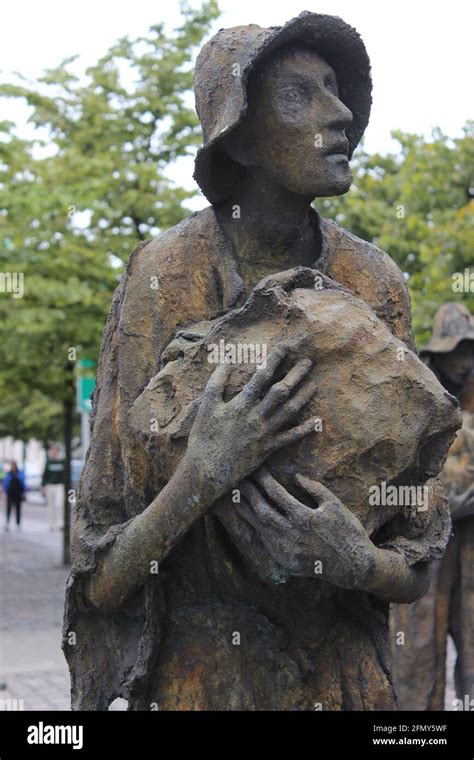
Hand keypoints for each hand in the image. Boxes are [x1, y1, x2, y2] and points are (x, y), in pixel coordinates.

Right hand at [182, 345, 317, 501]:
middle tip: (308, 361)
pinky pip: (289, 438)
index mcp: (241, 404)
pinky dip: (304, 430)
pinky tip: (317, 421)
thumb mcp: (206, 407)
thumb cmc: (203, 438)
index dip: (275, 359)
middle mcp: (256, 417)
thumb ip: (216, 382)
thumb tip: (226, 360)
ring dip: (303, 397)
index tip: (286, 346)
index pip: (261, 376)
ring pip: (289, 411)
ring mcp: (264, 433)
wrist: (206, 471)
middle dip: (295, 374)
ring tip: (314, 385)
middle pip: (281, 391)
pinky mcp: (267, 448)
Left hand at [235, 467, 376, 589]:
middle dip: (249, 493)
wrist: (352, 566)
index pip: (277, 494)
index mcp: (304, 518)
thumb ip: (315, 489)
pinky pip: (265, 541)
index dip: (264, 480)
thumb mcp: (335, 505)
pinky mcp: (285, 560)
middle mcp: (292, 535)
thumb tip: (296, 476)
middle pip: (262, 510)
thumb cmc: (347, 531)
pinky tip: (249, 517)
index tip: (257, 470)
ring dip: (246, 510)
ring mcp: (286, 549)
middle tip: (239, 480)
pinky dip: (255, 527)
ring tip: (236, 497)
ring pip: (259, 527)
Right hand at [450, 484, 473, 519]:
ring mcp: (469, 509)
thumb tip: (456, 481)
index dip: (473, 487)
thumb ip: (454, 488)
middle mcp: (467, 504)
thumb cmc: (448, 505)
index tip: (473, 483)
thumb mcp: (450, 496)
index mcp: (463, 499)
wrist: (447, 516)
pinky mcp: (469, 512)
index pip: (471, 491)